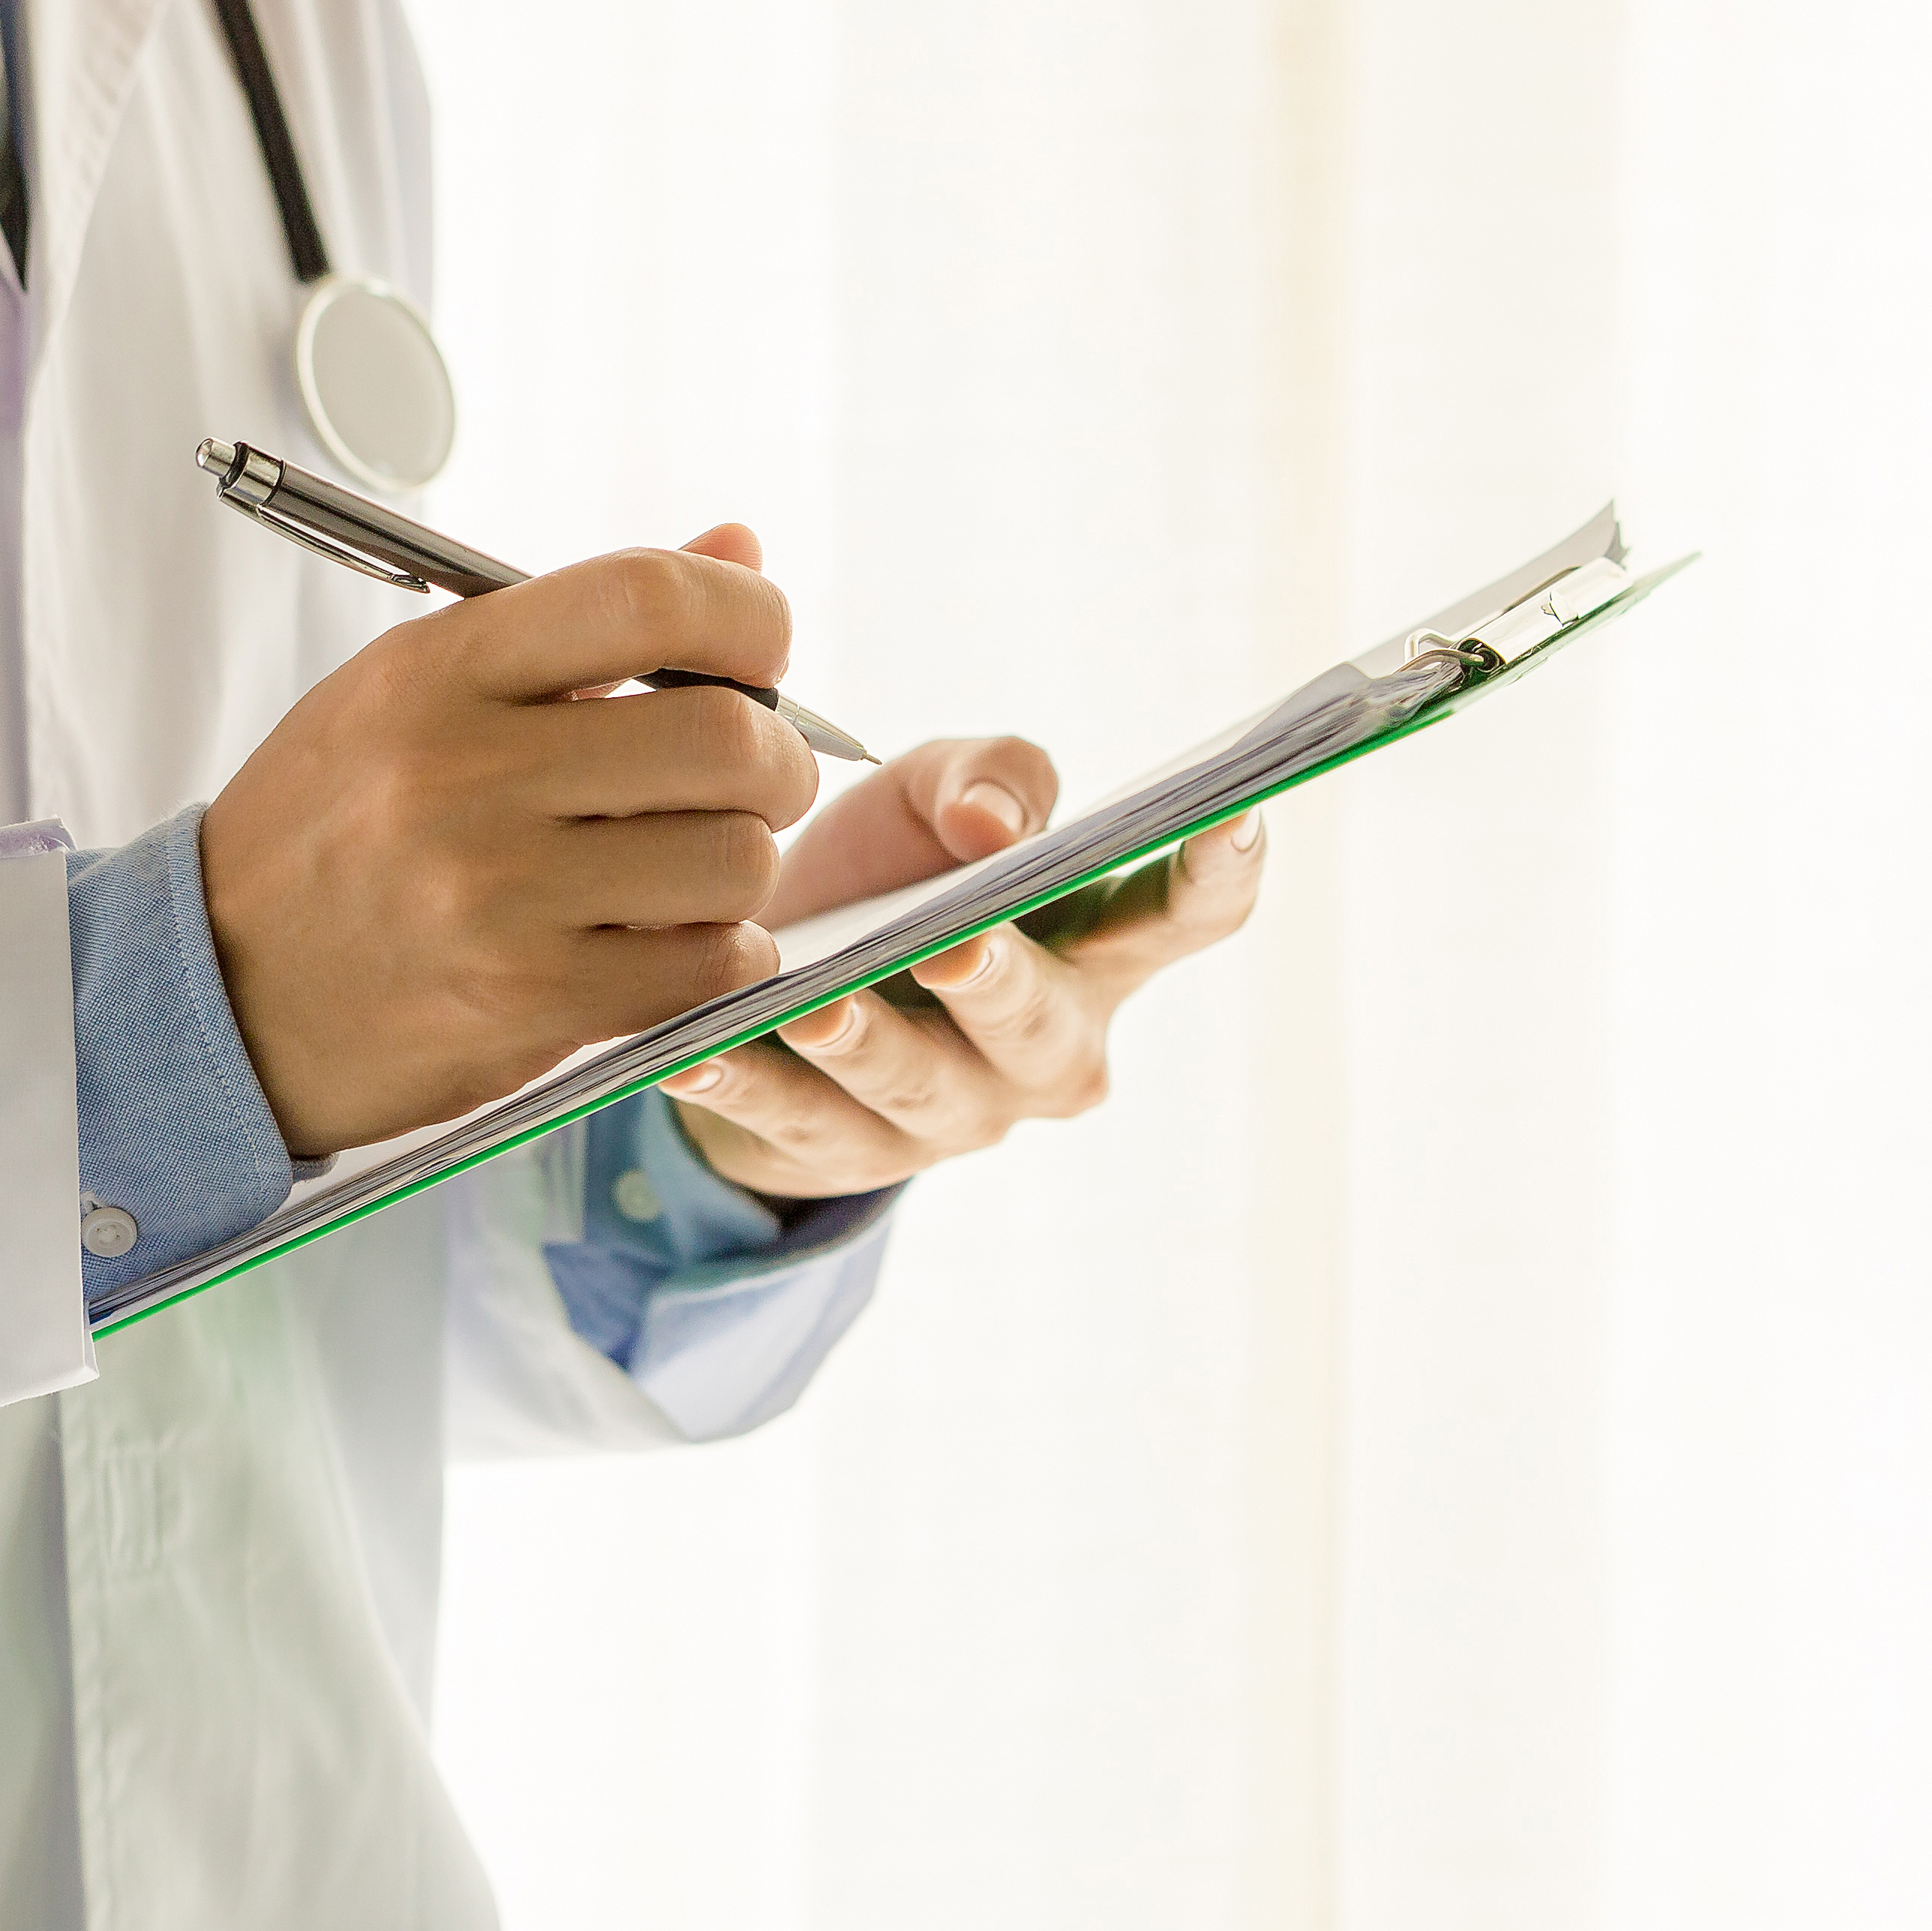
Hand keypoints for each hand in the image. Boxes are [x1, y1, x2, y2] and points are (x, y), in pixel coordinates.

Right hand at [198, 526, 813, 1156]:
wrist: (219, 989)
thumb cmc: (334, 827)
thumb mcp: (419, 692)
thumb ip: (586, 626)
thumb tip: (740, 549)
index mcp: (437, 670)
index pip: (649, 598)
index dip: (747, 617)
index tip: (760, 651)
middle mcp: (462, 775)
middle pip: (726, 740)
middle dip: (777, 761)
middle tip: (757, 781)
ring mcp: (493, 896)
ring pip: (734, 861)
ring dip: (745, 868)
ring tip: (693, 868)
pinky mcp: (523, 1001)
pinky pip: (708, 966)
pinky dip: (725, 954)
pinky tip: (680, 941)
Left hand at [660, 747, 1267, 1201]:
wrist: (774, 981)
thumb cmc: (893, 875)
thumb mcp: (937, 795)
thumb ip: (989, 775)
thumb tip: (992, 821)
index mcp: (1097, 951)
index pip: (1186, 917)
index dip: (1218, 871)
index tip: (1236, 813)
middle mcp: (1047, 1048)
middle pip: (1040, 1025)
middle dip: (998, 987)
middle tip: (955, 948)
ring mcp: (952, 1116)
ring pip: (917, 1085)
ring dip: (865, 1044)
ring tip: (811, 1008)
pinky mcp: (845, 1155)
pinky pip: (795, 1123)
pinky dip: (744, 1087)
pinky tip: (695, 1054)